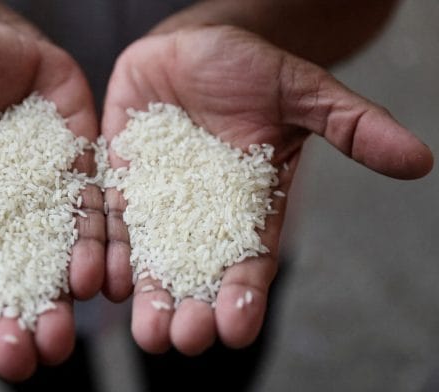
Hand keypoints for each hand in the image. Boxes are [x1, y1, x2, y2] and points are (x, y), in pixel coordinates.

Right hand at [0, 24, 102, 381]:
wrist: (2, 46)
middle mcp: (3, 214)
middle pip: (7, 277)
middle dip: (12, 319)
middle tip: (20, 362)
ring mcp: (47, 196)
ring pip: (56, 257)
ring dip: (60, 300)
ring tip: (62, 338)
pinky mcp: (83, 173)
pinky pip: (95, 215)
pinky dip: (99, 247)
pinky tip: (102, 281)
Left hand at [102, 26, 432, 354]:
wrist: (189, 47)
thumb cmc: (250, 66)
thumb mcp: (302, 92)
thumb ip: (352, 125)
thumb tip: (421, 160)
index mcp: (247, 205)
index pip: (249, 259)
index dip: (244, 295)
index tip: (237, 328)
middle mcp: (197, 214)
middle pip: (193, 272)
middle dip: (188, 308)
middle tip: (183, 340)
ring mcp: (153, 200)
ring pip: (146, 257)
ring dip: (144, 294)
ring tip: (143, 329)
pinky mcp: (116, 180)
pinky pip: (105, 222)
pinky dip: (102, 251)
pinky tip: (99, 280)